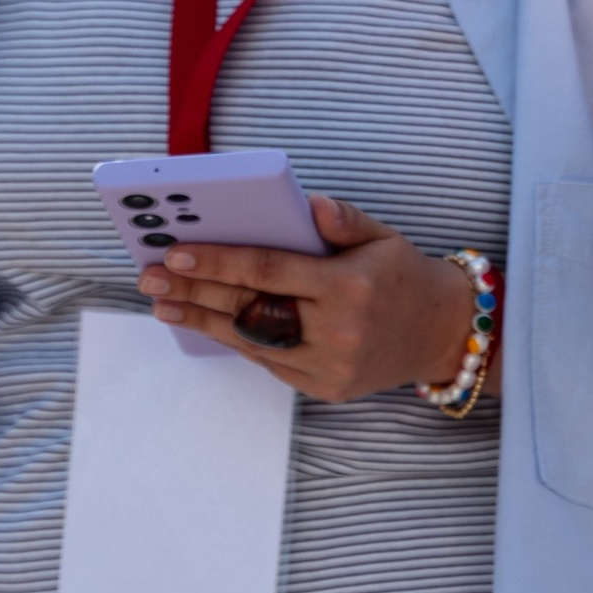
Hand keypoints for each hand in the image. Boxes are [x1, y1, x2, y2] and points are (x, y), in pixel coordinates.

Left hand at [141, 196, 482, 403]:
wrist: (442, 335)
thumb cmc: (404, 276)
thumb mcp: (383, 236)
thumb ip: (343, 219)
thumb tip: (307, 203)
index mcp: (349, 286)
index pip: (270, 271)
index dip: (219, 262)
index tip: (176, 253)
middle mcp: (337, 331)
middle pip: (250, 309)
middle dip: (194, 291)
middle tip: (150, 277)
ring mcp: (329, 366)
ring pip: (252, 341)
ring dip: (202, 320)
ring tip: (163, 304)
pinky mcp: (324, 388)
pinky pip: (269, 362)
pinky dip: (235, 340)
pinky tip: (204, 321)